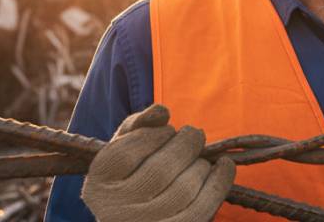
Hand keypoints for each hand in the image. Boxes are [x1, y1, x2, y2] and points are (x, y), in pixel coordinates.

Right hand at [82, 104, 234, 221]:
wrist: (136, 217)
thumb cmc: (133, 174)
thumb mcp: (126, 148)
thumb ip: (139, 124)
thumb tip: (161, 111)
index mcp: (99, 183)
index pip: (129, 151)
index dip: (156, 134)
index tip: (168, 130)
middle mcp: (116, 210)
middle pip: (161, 169)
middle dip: (186, 144)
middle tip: (194, 136)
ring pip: (184, 188)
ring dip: (201, 165)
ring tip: (200, 159)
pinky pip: (202, 208)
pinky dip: (219, 182)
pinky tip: (224, 167)